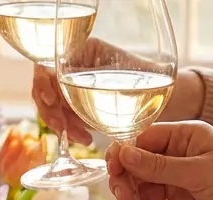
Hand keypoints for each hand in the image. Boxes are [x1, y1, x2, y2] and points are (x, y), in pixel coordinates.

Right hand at [32, 39, 203, 144]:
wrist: (169, 97)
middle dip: (52, 109)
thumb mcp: (131, 81)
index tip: (53, 100)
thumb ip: (108, 83)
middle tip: (64, 128)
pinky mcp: (76, 102)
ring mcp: (73, 82)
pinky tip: (84, 138)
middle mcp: (75, 62)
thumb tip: (82, 86)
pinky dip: (69, 129)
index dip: (43, 82)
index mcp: (84, 48)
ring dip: (61, 122)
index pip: (48, 63)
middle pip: (44, 85)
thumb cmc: (156, 84)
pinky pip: (61, 115)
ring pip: (50, 103)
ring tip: (82, 137)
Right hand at [107, 121, 212, 199]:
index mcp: (186, 138)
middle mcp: (180, 159)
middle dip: (126, 183)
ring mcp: (181, 185)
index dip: (124, 155)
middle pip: (138, 167)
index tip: (113, 172)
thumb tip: (122, 152)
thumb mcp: (198, 171)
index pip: (143, 140)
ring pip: (144, 192)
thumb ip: (158, 166)